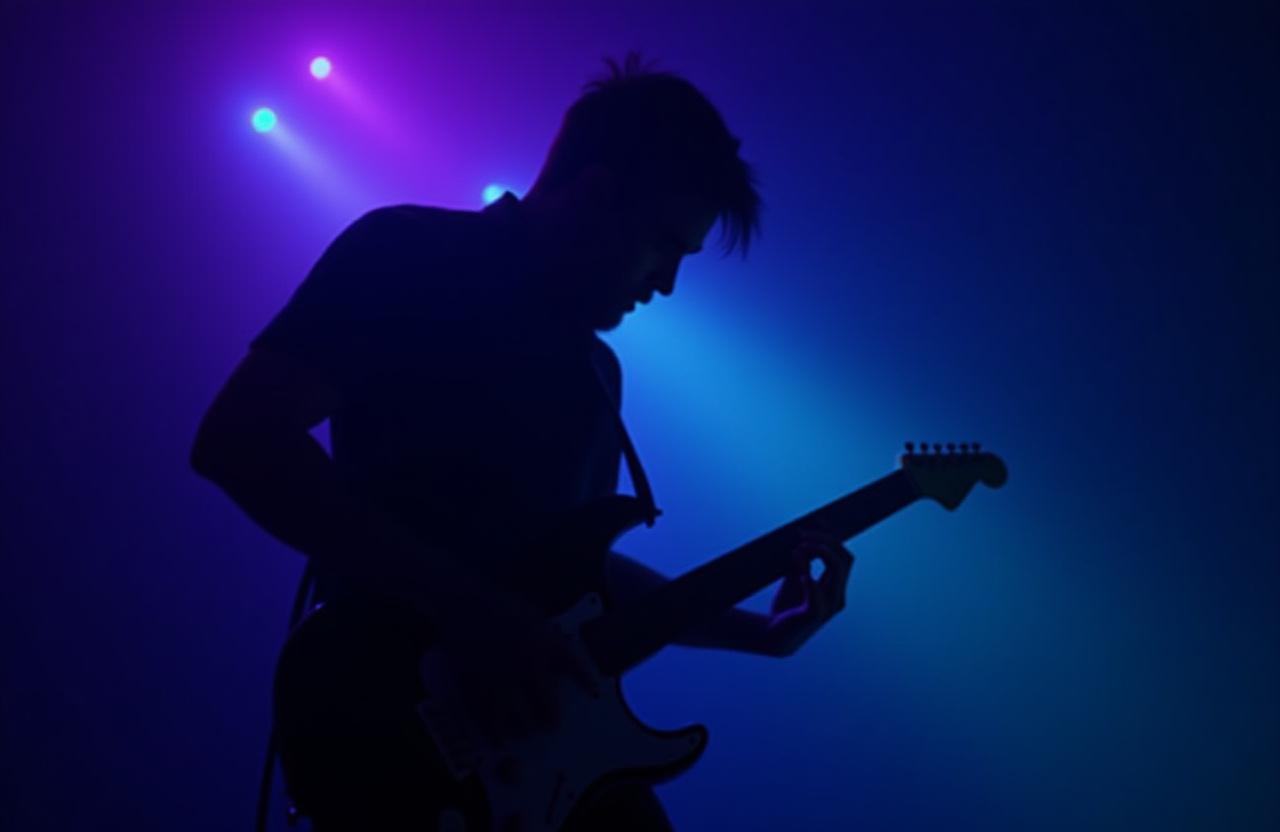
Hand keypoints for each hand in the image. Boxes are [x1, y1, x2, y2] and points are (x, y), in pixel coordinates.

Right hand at [431, 590, 594, 743]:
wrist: (463, 603)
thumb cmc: (501, 606)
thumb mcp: (534, 617)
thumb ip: (550, 640)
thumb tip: (561, 666)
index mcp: (544, 642)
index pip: (573, 666)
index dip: (585, 681)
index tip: (593, 693)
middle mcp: (526, 664)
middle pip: (545, 703)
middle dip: (550, 718)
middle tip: (551, 725)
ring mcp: (500, 677)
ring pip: (516, 716)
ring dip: (523, 728)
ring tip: (526, 733)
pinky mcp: (475, 685)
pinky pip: (486, 716)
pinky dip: (493, 732)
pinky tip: (499, 740)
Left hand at [760, 529, 853, 656]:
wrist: (772, 634)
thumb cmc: (786, 606)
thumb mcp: (795, 577)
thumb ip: (802, 560)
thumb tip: (805, 541)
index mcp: (836, 587)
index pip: (844, 556)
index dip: (833, 537)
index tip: (818, 521)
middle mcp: (838, 596)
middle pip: (844, 559)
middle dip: (826, 541)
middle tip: (802, 534)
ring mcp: (829, 606)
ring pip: (837, 569)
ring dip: (819, 552)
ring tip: (799, 547)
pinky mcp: (815, 614)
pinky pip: (817, 591)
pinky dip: (810, 578)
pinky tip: (800, 570)